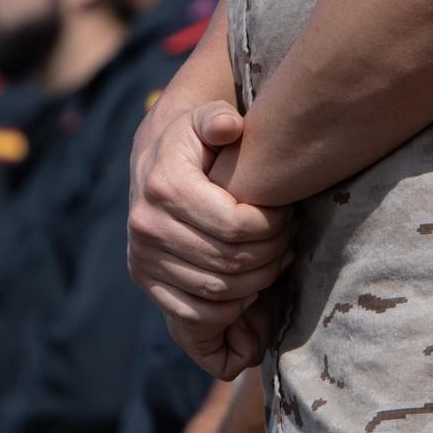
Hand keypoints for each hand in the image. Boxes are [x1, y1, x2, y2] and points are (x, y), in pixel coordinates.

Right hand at [129, 101, 293, 378]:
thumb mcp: (204, 119)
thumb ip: (217, 117)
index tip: (287, 215)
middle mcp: (147, 226)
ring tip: (276, 260)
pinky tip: (250, 289)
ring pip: (216, 292)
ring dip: (257, 283)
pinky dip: (229, 310)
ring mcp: (143, 258)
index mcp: (165, 186)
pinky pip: (194, 315)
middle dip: (270, 255)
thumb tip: (228, 125)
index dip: (272, 227)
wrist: (154, 161)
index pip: (234, 225)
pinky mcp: (145, 281)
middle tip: (289, 240)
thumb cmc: (195, 142)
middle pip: (229, 262)